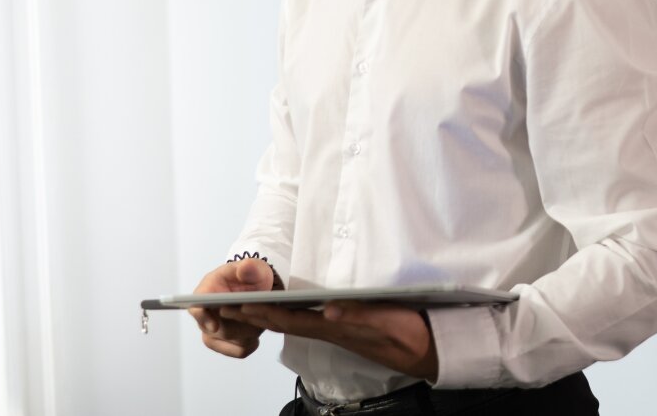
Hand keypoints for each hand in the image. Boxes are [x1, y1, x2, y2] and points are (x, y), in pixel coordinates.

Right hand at [189, 258, 277, 358]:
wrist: (257, 288)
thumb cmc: (251, 276)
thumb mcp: (255, 268)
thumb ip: (251, 267)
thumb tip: (245, 268)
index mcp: (207, 291)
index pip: (196, 308)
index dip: (203, 318)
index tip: (214, 326)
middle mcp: (205, 313)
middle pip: (217, 330)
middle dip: (239, 324)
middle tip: (255, 316)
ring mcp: (213, 330)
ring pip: (231, 341)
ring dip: (247, 332)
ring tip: (258, 319)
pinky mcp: (225, 343)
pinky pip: (239, 350)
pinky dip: (251, 342)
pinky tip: (257, 331)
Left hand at [232, 301, 438, 380]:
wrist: (429, 351)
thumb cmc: (410, 334)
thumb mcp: (387, 321)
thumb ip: (359, 315)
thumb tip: (329, 309)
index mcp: (337, 327)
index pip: (292, 319)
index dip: (264, 312)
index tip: (238, 305)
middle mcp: (333, 330)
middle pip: (286, 323)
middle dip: (256, 315)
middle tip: (227, 308)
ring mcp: (339, 331)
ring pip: (295, 323)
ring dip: (268, 316)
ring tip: (245, 309)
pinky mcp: (348, 329)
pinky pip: (310, 323)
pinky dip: (290, 316)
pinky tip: (285, 312)